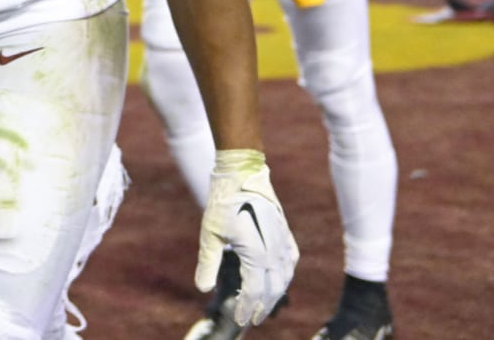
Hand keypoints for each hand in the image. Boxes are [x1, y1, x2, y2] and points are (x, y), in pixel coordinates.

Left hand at [196, 150, 298, 326]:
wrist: (242, 174)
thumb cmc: (224, 203)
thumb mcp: (210, 233)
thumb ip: (208, 263)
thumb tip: (203, 288)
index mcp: (257, 254)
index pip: (255, 291)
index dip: (247, 308)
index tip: (241, 320)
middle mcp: (275, 252)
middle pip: (273, 289)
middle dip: (263, 307)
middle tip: (252, 319)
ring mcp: (284, 243)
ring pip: (285, 278)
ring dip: (275, 295)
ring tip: (264, 306)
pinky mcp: (286, 234)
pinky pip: (291, 263)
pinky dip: (285, 277)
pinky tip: (279, 281)